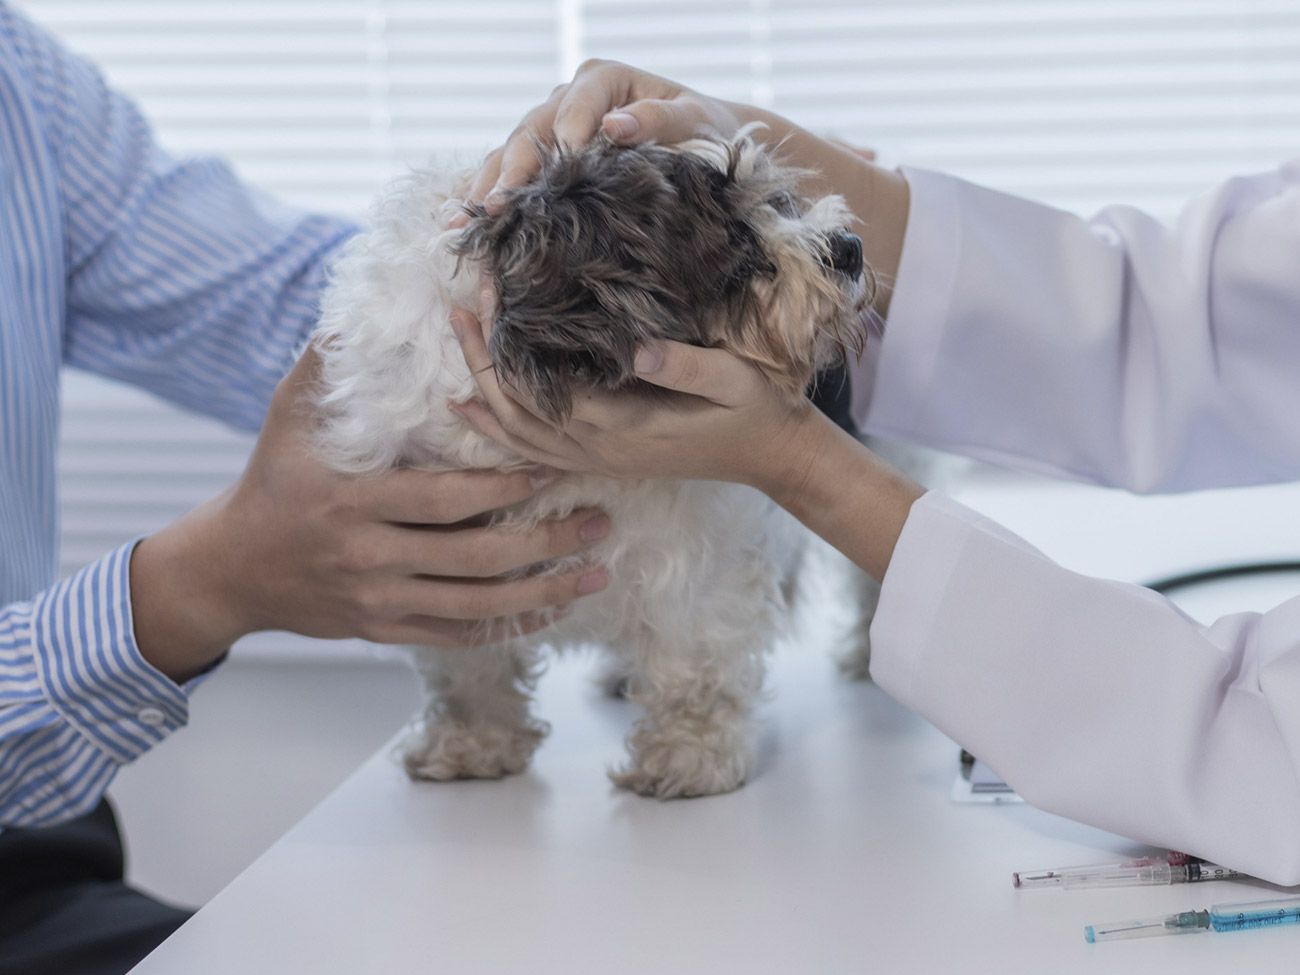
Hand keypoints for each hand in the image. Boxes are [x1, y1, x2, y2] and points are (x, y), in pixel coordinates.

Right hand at [130, 348, 611, 681]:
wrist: (230, 569)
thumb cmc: (271, 479)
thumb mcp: (289, 415)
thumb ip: (330, 360)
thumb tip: (368, 300)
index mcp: (351, 501)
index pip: (442, 500)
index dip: (503, 489)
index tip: (555, 470)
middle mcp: (368, 557)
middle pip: (473, 558)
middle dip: (546, 543)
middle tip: (600, 521)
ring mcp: (378, 601)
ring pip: (476, 607)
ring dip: (545, 593)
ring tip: (598, 575)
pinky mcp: (384, 631)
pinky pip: (458, 636)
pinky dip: (510, 628)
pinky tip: (553, 610)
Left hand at [447, 306, 831, 494]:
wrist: (769, 457)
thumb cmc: (753, 412)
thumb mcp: (734, 381)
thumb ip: (688, 365)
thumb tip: (637, 348)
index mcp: (624, 427)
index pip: (542, 387)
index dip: (507, 344)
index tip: (491, 293)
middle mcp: (599, 451)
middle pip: (515, 412)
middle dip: (481, 359)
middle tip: (461, 304)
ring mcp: (598, 462)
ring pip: (516, 436)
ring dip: (480, 390)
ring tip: (461, 337)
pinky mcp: (603, 461)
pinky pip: (534, 452)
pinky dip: (497, 430)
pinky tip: (472, 407)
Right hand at [451, 61, 908, 316]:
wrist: (704, 153)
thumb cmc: (709, 138)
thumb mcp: (699, 127)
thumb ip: (663, 121)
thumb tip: (617, 127)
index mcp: (606, 82)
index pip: (577, 105)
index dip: (564, 134)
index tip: (558, 165)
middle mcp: (569, 99)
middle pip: (532, 131)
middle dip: (514, 171)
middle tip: (497, 207)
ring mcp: (551, 130)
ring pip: (510, 154)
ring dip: (486, 189)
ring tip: (461, 223)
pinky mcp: (544, 162)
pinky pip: (508, 177)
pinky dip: (487, 200)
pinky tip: (460, 227)